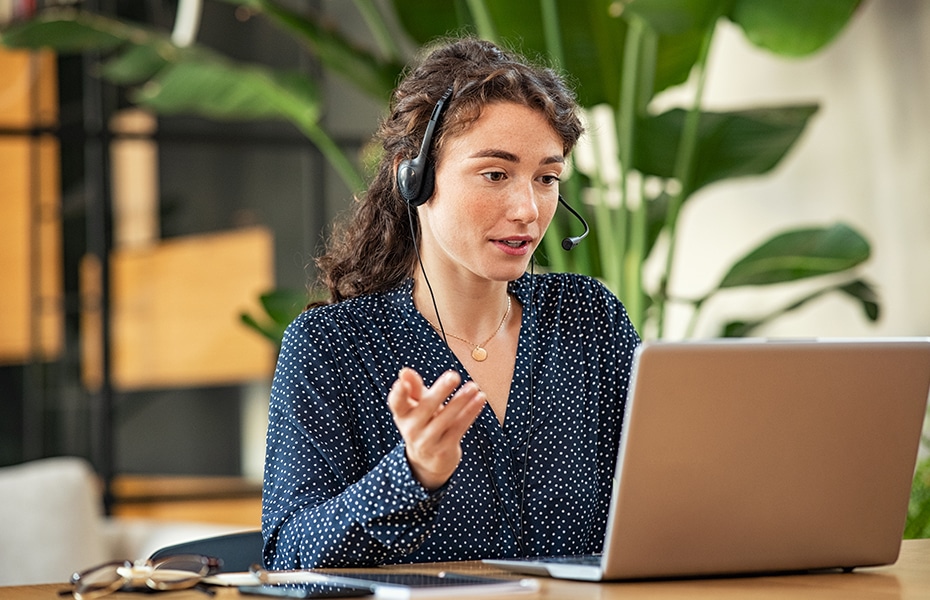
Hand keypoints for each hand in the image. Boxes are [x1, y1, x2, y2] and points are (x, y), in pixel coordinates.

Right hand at [387, 368, 485, 489]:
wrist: (428, 460)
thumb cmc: (424, 423)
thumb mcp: (417, 406)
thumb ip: (414, 388)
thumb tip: (405, 372)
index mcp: (402, 414)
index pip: (397, 403)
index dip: (398, 393)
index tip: (402, 382)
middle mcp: (411, 429)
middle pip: (426, 408)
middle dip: (440, 391)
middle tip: (454, 376)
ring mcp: (427, 441)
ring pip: (446, 419)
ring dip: (461, 401)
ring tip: (473, 386)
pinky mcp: (444, 449)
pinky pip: (459, 428)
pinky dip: (470, 412)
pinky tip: (480, 399)